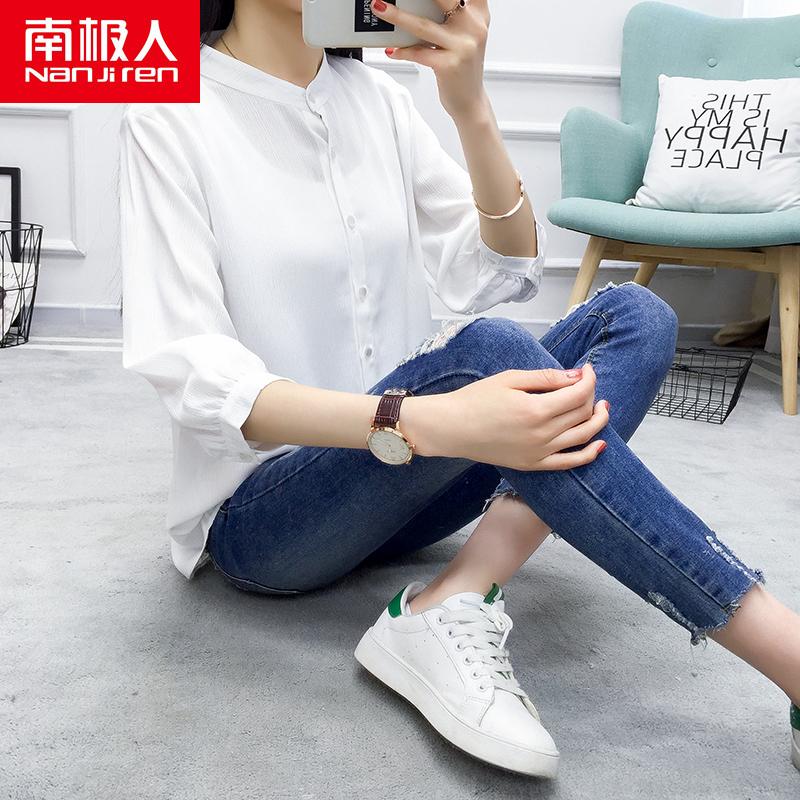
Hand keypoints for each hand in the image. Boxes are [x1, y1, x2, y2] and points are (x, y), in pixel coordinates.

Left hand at [369, 0, 489, 119]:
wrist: (470, 101)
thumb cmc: (461, 64)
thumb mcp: (464, 33)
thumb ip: (451, 13)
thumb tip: (413, 1)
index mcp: (479, 12)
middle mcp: (474, 26)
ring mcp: (463, 46)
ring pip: (423, 25)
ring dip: (396, 15)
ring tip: (378, 7)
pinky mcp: (450, 66)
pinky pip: (419, 53)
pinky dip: (402, 51)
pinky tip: (390, 50)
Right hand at [401, 363, 609, 469]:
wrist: (452, 428)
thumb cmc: (475, 399)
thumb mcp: (510, 378)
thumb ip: (546, 377)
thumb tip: (577, 376)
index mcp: (536, 410)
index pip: (578, 393)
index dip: (589, 378)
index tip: (586, 368)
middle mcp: (541, 434)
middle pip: (582, 413)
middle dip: (591, 394)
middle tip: (587, 383)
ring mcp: (538, 453)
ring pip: (582, 436)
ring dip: (598, 421)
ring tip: (602, 407)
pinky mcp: (533, 464)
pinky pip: (569, 463)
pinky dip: (588, 454)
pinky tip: (600, 444)